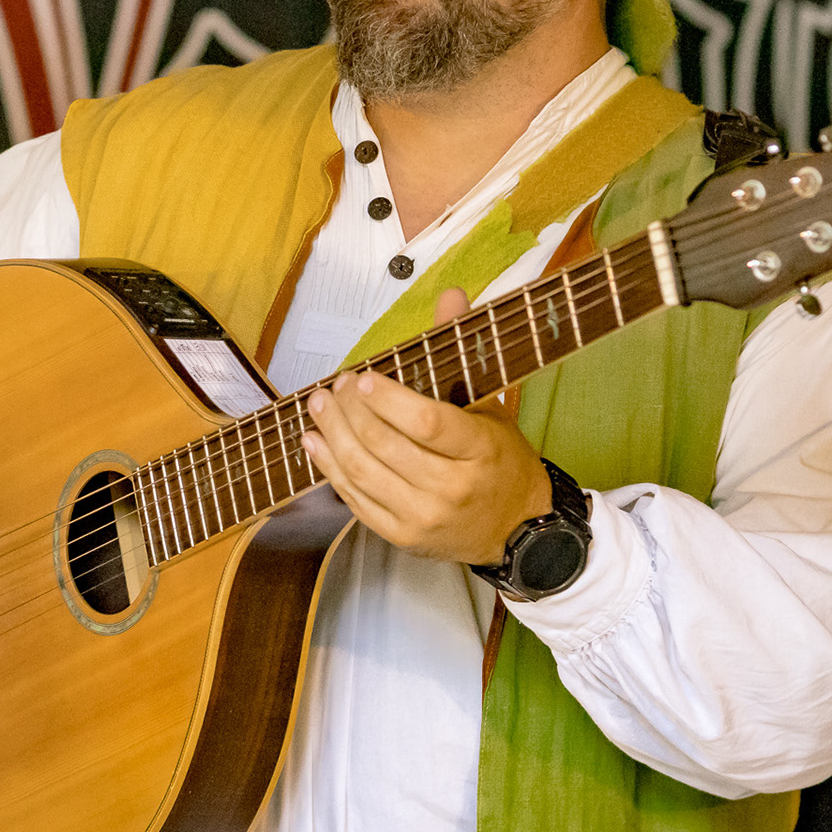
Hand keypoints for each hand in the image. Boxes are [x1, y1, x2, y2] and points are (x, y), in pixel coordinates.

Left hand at [301, 288, 551, 563]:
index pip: (426, 423)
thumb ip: (461, 349)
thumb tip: (450, 293)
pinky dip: (330, 469)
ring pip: (364, 473)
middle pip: (386, 446)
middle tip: (335, 386)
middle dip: (350, 412)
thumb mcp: (490, 403)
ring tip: (318, 406)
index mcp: (480, 450)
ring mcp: (425, 517)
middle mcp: (453, 488)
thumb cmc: (500, 459)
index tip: (362, 378)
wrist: (516, 528)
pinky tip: (315, 443)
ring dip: (332, 436)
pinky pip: (357, 501)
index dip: (387, 400)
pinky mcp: (403, 538)